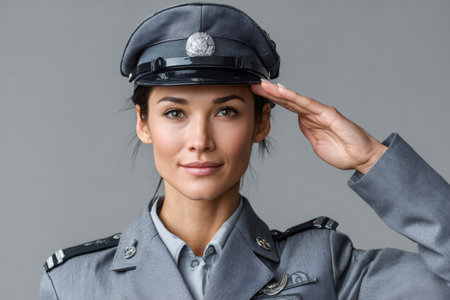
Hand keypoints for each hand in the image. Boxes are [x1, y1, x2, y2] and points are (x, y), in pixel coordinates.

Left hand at [251, 80, 386, 173]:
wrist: (362, 157)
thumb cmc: (343, 152)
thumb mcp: (317, 144)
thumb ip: (308, 131)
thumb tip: (300, 122)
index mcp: (309, 120)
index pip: (287, 107)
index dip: (271, 100)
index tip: (256, 94)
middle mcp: (313, 113)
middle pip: (287, 100)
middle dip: (269, 92)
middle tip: (253, 83)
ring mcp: (320, 112)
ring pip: (295, 99)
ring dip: (278, 92)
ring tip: (262, 84)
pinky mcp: (328, 114)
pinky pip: (308, 105)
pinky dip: (295, 97)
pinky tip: (283, 92)